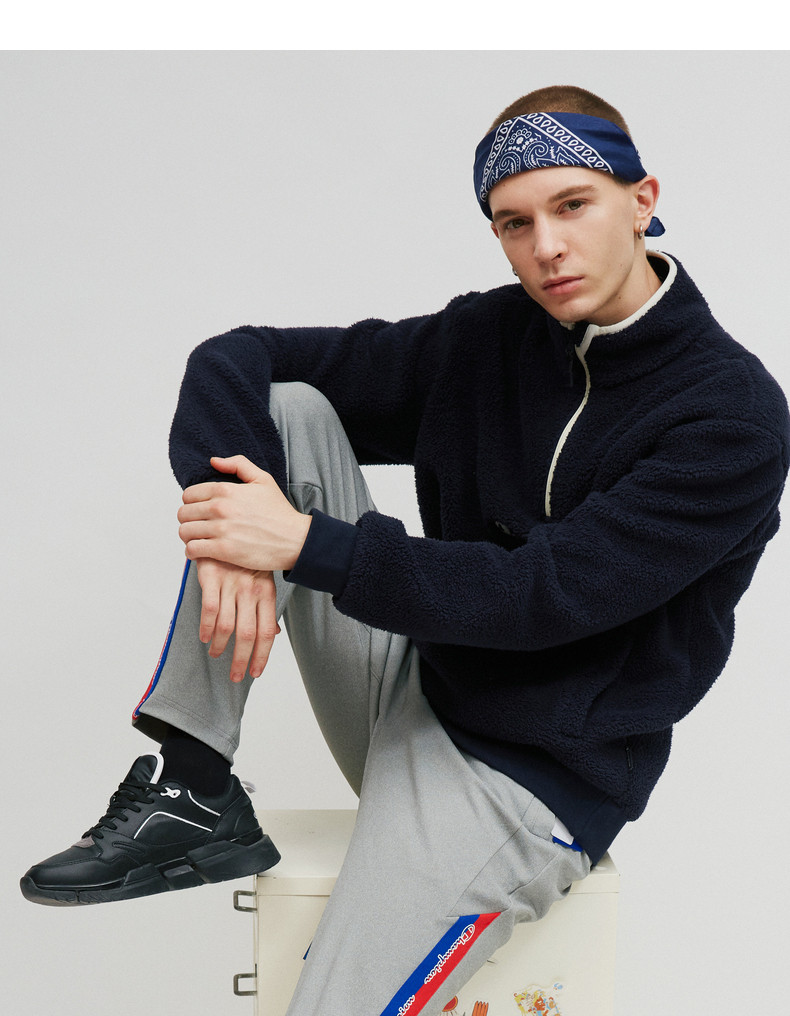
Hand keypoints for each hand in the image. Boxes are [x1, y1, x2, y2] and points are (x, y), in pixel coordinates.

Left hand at [177, 455, 311, 572]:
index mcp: (226, 489)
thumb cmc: (280, 512)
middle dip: (189, 520)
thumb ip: (237, 465)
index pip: (189, 494)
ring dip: (189, 536)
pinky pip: (192, 550)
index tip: (200, 511)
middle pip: (183, 513)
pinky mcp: (223, 551)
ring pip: (184, 532)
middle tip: (199, 526)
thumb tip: (214, 461)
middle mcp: (220, 508)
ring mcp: (221, 530)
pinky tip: (201, 551)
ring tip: (199, 539)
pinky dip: (192, 552)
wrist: (295, 539)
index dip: (192, 503)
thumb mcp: (263, 479)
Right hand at [194, 558, 278, 681]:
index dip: (262, 655)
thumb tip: (275, 634)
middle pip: (248, 634)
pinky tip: (205, 637)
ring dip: (221, 646)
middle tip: (235, 676)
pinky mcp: (212, 577)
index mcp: (267, 594)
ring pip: (227, 626)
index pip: (267, 632)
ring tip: (217, 654)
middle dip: (241, 660)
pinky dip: (206, 627)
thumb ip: (266, 609)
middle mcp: (250, 592)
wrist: (232, 526)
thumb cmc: (248, 559)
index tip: (255, 672)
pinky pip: (209, 608)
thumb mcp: (264, 581)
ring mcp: (231, 584)